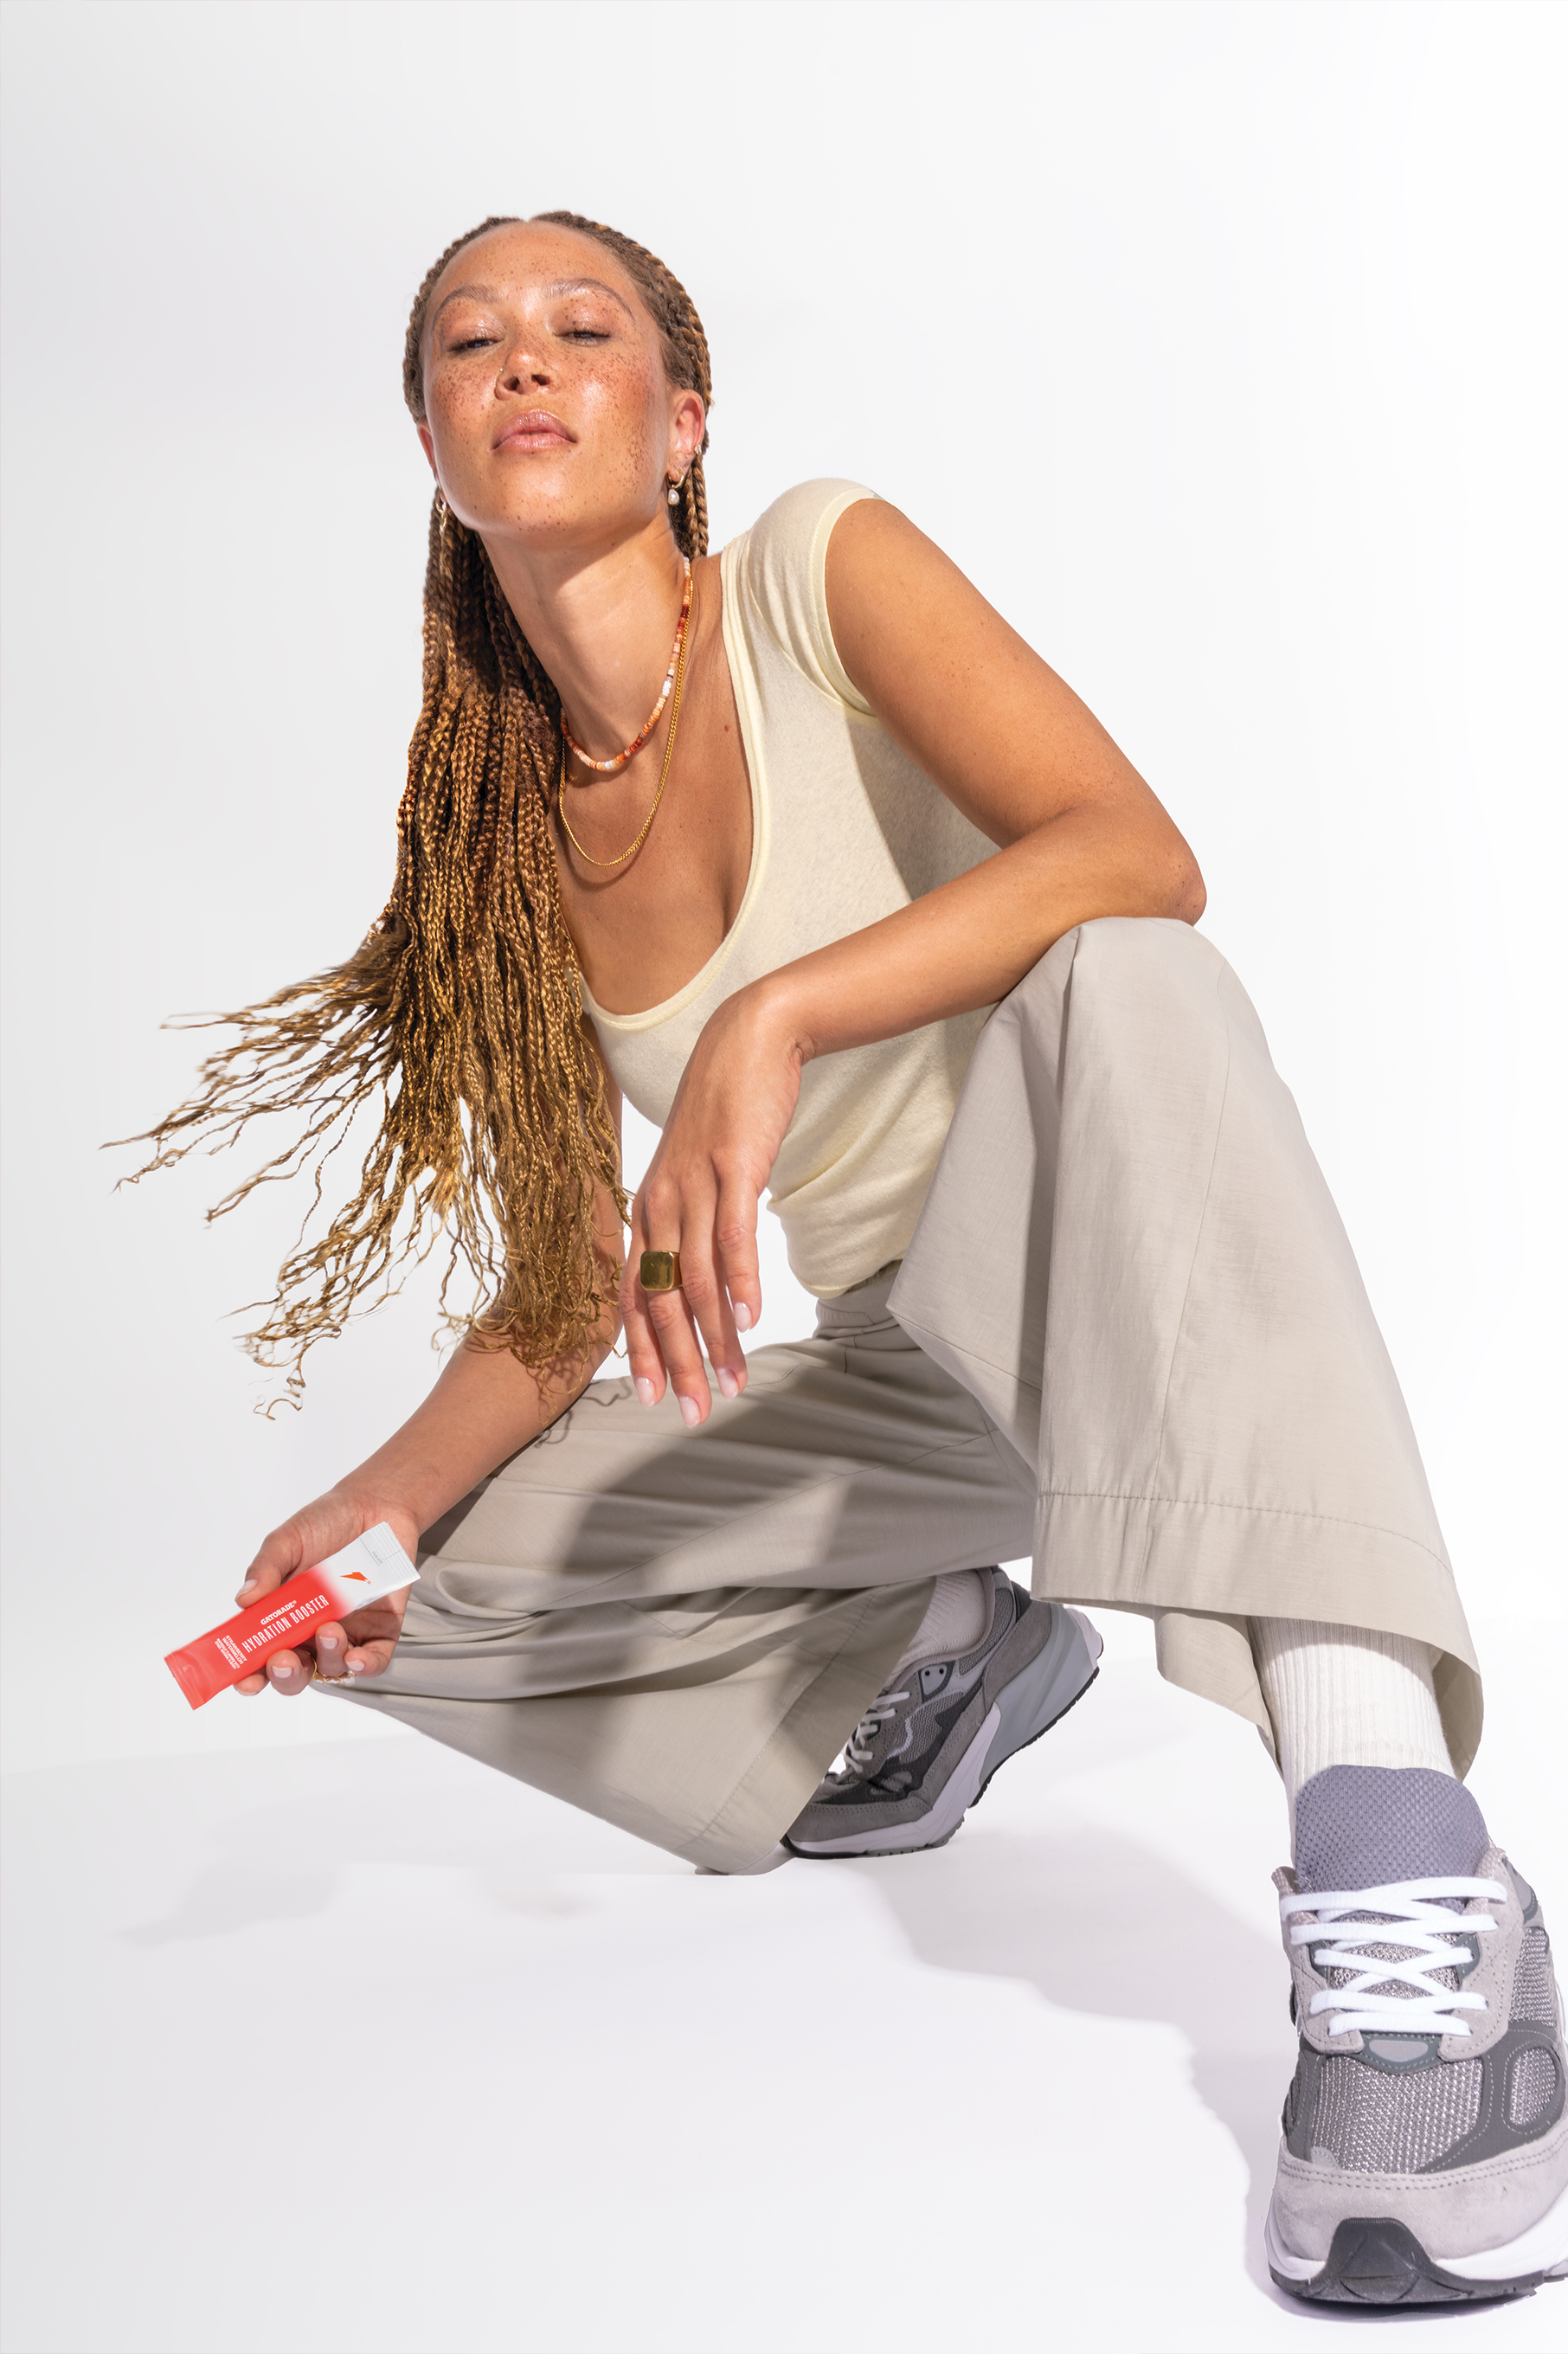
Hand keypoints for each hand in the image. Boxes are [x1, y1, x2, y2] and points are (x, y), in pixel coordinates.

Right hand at [230, 1490, 420, 1698]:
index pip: (261, 1657)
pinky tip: (357, 1658)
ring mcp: (348, 1632)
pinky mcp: (381, 1629)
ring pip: (333, 1667)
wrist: (375, 1504)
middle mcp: (312, 1631)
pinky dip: (366, 1665)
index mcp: (282, 1616)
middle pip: (295, 1673)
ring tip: (328, 1629)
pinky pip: (375, 1659)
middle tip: (281, 1661)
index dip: (251, 1676)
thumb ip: (266, 1569)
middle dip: (286, 1676)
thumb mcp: (287, 1541)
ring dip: (327, 1657)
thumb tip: (244, 1601)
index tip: (244, 1681)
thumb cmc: (327, 1522)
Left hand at [622, 982, 802, 1424]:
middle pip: (662, 1299)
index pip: (636, 1293)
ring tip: (734, 1380)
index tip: (654, 1397)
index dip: (643, 1349)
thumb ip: (695, 1220)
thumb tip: (704, 1272)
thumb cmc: (725, 1110)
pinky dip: (740, 1283)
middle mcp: (660, 1202)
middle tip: (695, 1412)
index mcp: (647, 1207)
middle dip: (678, 1362)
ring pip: (697, 1279)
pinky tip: (750, 1320)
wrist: (747, 1041)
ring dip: (715, 1338)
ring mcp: (693, 1185)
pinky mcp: (732, 1168)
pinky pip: (732, 1236)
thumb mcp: (698, 1171)